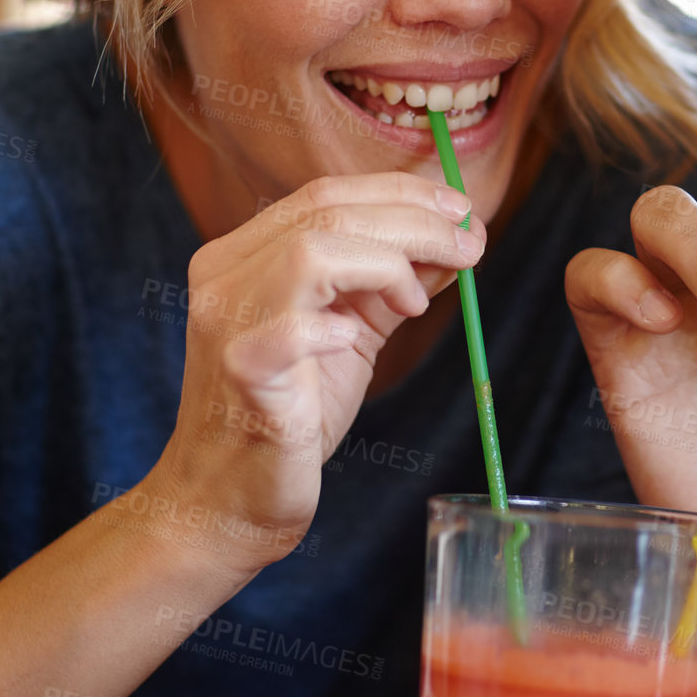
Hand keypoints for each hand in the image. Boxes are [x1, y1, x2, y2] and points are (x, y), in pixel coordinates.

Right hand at [146, 173, 484, 577]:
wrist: (225, 504)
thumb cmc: (287, 416)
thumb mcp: (349, 335)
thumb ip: (391, 286)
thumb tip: (457, 242)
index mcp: (243, 256)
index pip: (325, 194)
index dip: (400, 193)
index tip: (460, 207)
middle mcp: (226, 277)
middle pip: (327, 211)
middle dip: (414, 220)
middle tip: (471, 243)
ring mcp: (228, 324)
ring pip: (312, 251)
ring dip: (387, 264)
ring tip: (417, 301)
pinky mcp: (243, 375)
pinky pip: (289, 330)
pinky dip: (333, 327)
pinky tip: (354, 341)